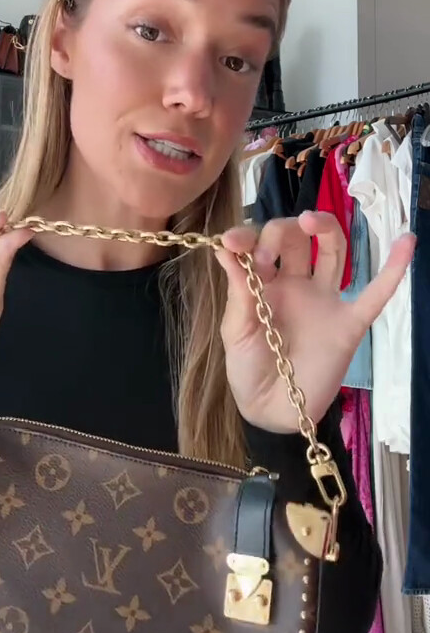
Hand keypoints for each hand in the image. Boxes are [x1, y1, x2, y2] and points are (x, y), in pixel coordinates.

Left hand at [216, 211, 414, 433]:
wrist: (273, 412)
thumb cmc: (248, 370)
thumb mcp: (235, 330)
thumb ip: (238, 291)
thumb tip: (225, 247)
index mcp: (264, 283)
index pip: (261, 244)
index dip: (249, 237)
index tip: (234, 243)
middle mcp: (295, 284)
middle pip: (296, 239)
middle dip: (280, 234)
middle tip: (266, 255)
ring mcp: (324, 300)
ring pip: (333, 251)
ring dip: (325, 228)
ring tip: (311, 220)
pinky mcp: (349, 322)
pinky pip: (376, 294)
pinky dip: (394, 268)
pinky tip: (407, 241)